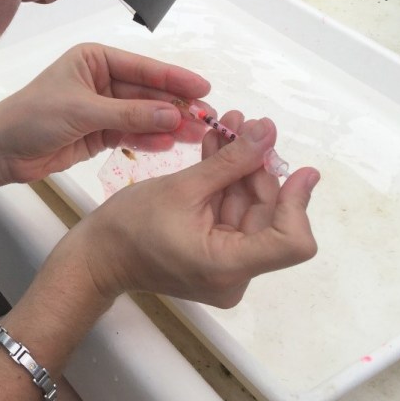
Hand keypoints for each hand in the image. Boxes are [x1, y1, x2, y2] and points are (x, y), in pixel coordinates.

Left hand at [0, 43, 211, 191]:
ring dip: (168, 125)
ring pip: (143, 115)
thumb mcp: (82, 111)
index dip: (174, 78)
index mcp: (94, 59)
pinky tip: (170, 144)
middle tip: (207, 119)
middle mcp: (100, 80)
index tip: (203, 88)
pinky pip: (131, 133)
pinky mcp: (99, 133)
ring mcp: (101, 108)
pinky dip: (149, 139)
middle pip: (148, 93)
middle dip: (176, 106)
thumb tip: (173, 114)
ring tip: (197, 135)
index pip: (142, 68)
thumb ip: (129, 114)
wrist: (0, 151)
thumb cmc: (31, 118)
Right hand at [66, 113, 318, 307]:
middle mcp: (234, 274)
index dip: (299, 203)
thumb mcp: (182, 187)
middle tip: (250, 126)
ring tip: (232, 126)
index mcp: (228, 266)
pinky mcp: (213, 255)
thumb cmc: (129, 227)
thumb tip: (266, 132)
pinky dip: (225, 184)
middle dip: (259, 170)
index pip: (291, 242)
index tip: (301, 169)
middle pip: (267, 218)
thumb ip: (230, 161)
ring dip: (240, 169)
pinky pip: (229, 216)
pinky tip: (220, 147)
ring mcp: (224, 267)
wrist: (98, 255)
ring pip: (247, 211)